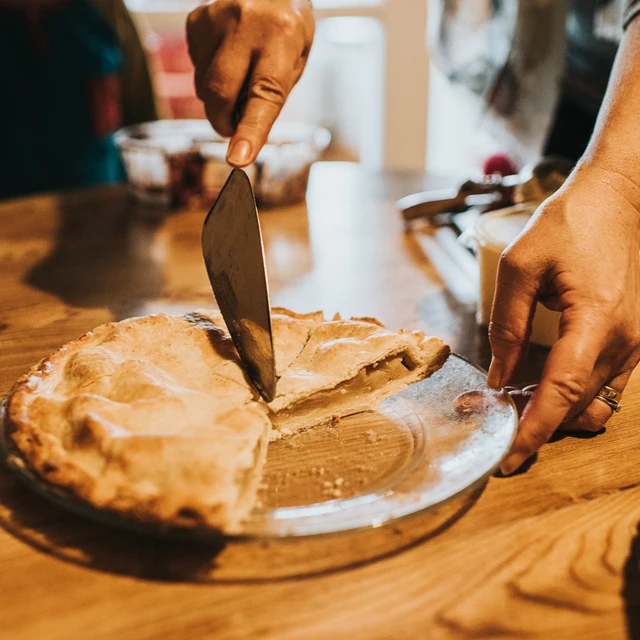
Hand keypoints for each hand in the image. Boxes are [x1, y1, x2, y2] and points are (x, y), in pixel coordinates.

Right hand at [187, 0, 314, 166]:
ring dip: (219, 100)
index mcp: (281, 36)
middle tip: (234, 128)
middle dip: (224, 123)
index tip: (238, 160)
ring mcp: (215, 20)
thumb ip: (273, 94)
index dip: (250, 131)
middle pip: (219, 94)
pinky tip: (227, 59)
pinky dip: (210, 76)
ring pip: (203, 86)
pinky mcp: (195, 21)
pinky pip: (195, 68)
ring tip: (240, 79)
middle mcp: (245, 25)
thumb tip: (242, 134)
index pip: (264, 95)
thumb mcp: (297, 58)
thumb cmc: (288, 25)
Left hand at [487, 166, 639, 473]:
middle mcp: (626, 339)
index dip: (534, 429)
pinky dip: (571, 394)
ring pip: (593, 401)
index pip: (562, 391)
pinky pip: (604, 383)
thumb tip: (499, 375)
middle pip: (577, 404)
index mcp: (596, 319)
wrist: (617, 197)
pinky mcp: (634, 338)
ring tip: (510, 395)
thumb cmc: (569, 223)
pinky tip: (538, 382)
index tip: (509, 458)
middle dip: (533, 420)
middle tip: (489, 412)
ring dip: (552, 409)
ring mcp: (636, 341)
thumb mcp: (520, 268)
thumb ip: (506, 326)